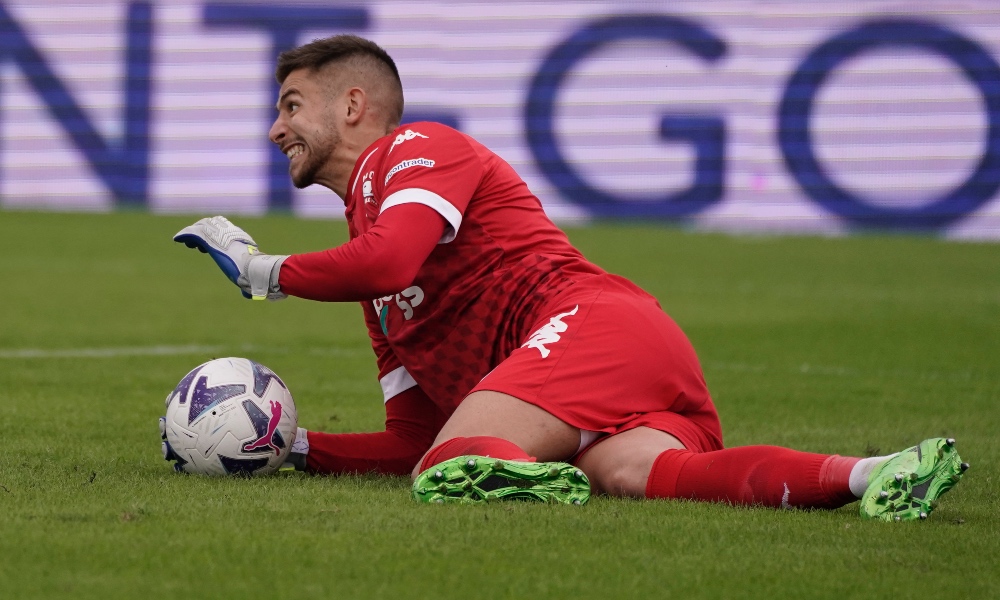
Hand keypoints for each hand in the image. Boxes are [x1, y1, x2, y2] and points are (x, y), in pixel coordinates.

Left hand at [173, 216, 287, 299]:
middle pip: (212, 224)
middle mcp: (229, 232)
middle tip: (197, 246)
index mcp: (240, 238)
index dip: (215, 236)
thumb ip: (246, 282)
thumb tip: (247, 295)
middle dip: (203, 231)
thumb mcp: (249, 275)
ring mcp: (219, 234)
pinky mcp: (209, 239)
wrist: (254, 268)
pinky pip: (193, 232)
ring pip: (201, 227)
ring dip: (193, 234)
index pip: (225, 230)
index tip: (208, 248)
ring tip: (187, 245)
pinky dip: (184, 234)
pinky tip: (177, 239)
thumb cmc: (255, 273)